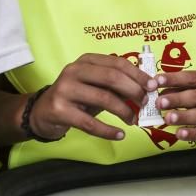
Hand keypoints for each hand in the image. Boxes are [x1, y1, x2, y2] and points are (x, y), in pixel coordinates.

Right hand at [29, 53, 152, 140]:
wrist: (42, 112)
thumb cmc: (77, 97)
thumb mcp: (96, 85)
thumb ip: (117, 84)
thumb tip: (147, 90)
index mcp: (87, 61)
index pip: (118, 63)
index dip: (138, 75)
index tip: (153, 86)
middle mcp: (74, 71)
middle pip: (112, 78)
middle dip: (133, 91)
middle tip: (145, 103)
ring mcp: (64, 89)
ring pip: (103, 99)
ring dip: (124, 111)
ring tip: (134, 120)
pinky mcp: (59, 110)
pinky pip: (89, 122)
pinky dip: (108, 130)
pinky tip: (119, 135)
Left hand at [157, 70, 195, 140]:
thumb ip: (182, 88)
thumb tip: (160, 92)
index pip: (193, 78)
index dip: (175, 79)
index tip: (157, 80)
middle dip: (177, 99)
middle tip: (159, 102)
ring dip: (183, 116)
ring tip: (167, 118)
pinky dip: (192, 133)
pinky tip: (179, 133)